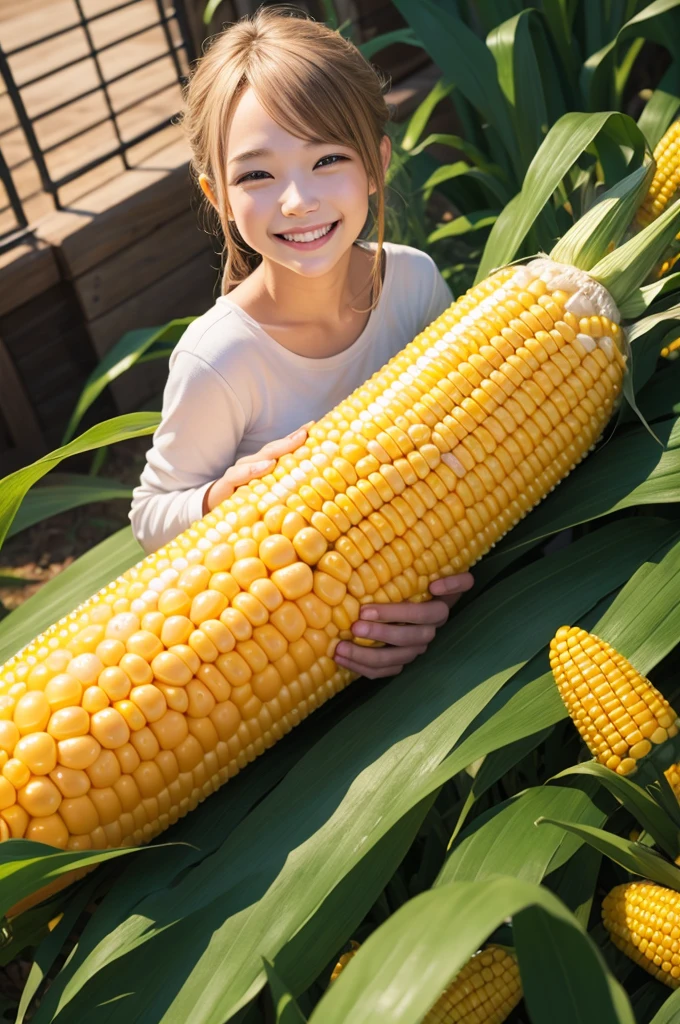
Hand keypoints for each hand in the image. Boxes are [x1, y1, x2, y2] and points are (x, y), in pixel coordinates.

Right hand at [203, 421, 313, 513]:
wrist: (209, 512)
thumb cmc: (241, 505)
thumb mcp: (263, 498)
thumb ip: (279, 490)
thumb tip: (308, 488)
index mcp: (261, 468)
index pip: (280, 451)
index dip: (295, 439)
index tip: (313, 428)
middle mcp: (250, 466)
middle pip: (273, 450)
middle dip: (291, 440)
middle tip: (307, 432)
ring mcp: (238, 474)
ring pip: (259, 458)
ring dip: (278, 450)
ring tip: (296, 442)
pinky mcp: (226, 484)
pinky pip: (240, 476)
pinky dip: (253, 470)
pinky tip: (267, 466)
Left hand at [333, 572, 473, 678]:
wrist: (417, 598)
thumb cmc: (422, 580)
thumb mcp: (439, 573)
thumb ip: (453, 579)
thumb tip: (435, 586)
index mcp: (438, 611)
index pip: (424, 614)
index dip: (399, 613)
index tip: (366, 609)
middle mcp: (428, 633)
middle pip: (408, 639)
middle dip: (380, 634)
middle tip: (355, 627)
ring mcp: (413, 650)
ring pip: (393, 660)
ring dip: (366, 656)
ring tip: (341, 648)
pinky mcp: (400, 662)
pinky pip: (382, 671)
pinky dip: (361, 667)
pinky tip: (341, 658)